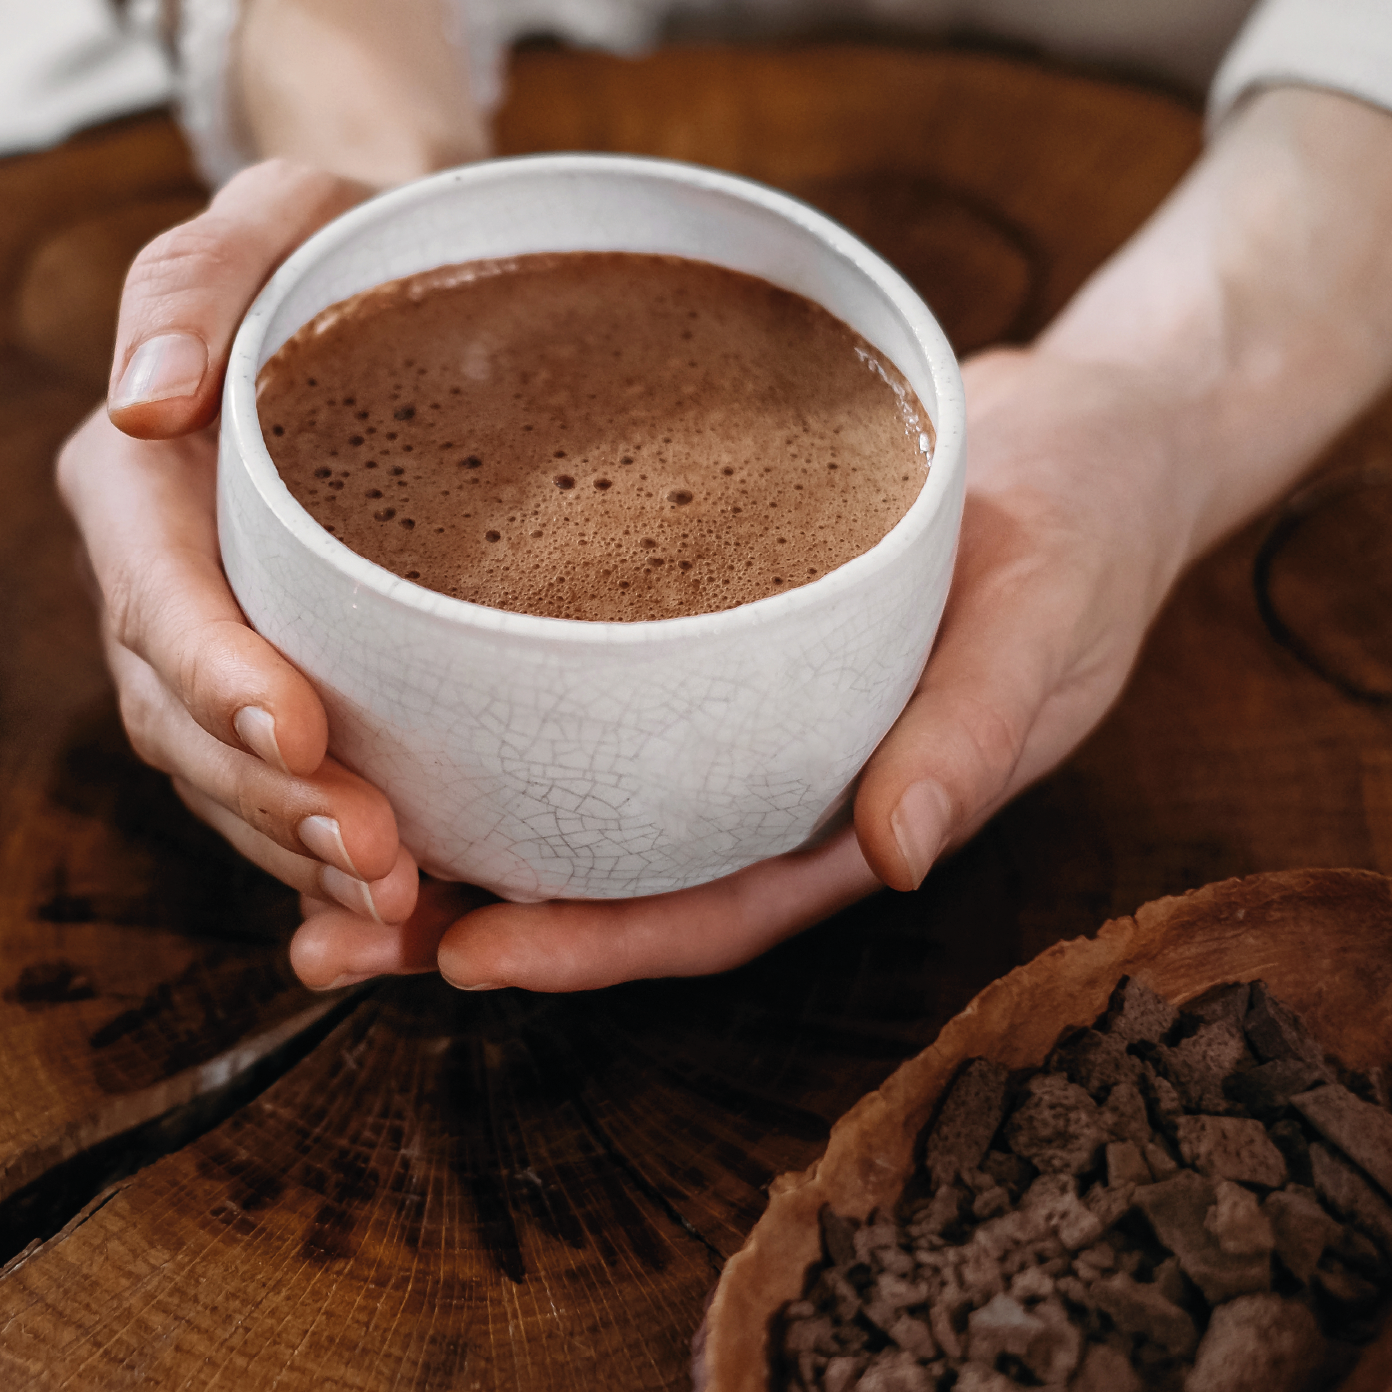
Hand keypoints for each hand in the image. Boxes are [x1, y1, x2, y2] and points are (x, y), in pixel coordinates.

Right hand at [60, 160, 432, 952]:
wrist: (396, 283)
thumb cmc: (337, 239)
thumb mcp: (271, 212)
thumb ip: (190, 281)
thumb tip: (145, 400)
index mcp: (135, 479)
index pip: (154, 590)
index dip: (212, 670)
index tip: (297, 728)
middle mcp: (154, 576)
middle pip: (181, 716)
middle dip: (268, 799)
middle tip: (381, 857)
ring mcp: (208, 643)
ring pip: (224, 778)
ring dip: (298, 853)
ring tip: (402, 908)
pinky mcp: (274, 679)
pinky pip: (274, 790)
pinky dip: (323, 860)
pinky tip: (405, 916)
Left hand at [286, 84, 1391, 992]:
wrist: (1084, 436)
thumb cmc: (1082, 531)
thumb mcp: (1048, 618)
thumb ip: (976, 731)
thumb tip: (899, 851)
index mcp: (853, 810)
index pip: (708, 907)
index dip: (593, 946)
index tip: (466, 956)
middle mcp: (773, 777)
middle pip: (612, 875)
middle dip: (478, 917)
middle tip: (329, 937)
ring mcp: (733, 710)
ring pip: (579, 795)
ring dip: (455, 826)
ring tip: (307, 836)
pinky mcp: (702, 630)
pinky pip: (589, 689)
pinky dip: (494, 707)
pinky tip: (390, 696)